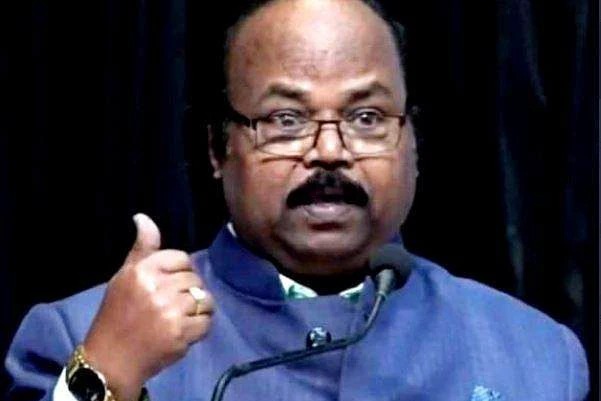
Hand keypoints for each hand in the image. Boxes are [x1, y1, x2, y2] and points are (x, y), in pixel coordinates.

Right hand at [82, 213, 213, 400]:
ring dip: (198, 309)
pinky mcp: (180, 333)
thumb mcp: (124, 277)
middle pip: (194, 279)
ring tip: (182, 318)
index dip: (181, 271)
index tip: (170, 284)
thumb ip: (141, 249)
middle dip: (189, 291)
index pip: (181, 258)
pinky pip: (206, 322)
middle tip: (174, 305)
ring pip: (205, 300)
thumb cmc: (116, 315)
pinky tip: (184, 331)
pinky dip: (200, 328)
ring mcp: (170, 312)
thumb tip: (143, 217)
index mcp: (142, 271)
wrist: (111, 359)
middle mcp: (157, 288)